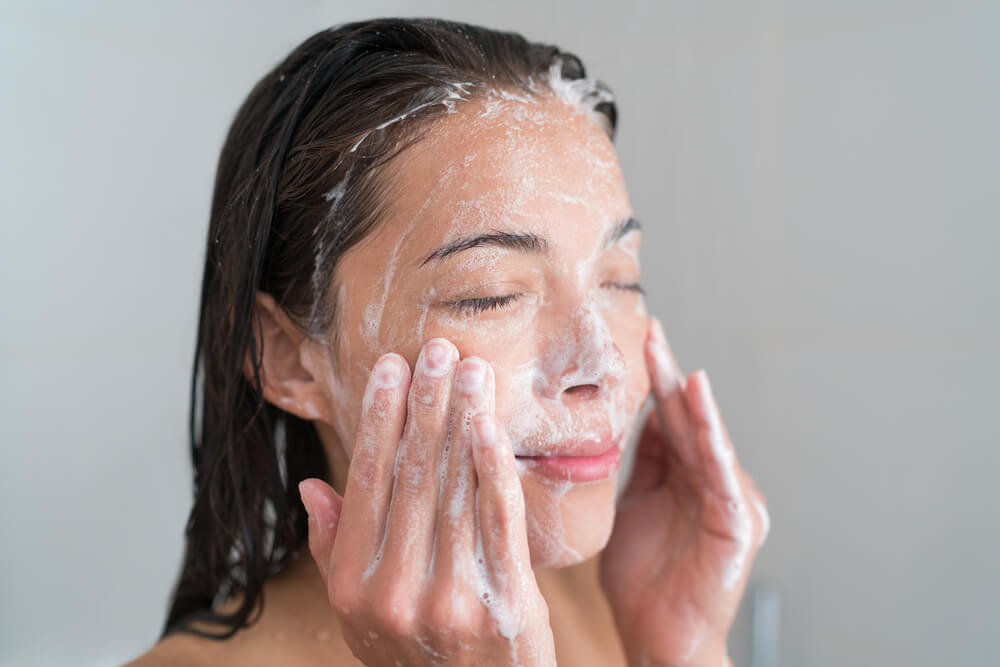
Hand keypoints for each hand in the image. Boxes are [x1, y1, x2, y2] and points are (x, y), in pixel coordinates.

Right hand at [298, 339, 555, 665]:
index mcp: (354, 584)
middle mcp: (397, 588)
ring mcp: (452, 597)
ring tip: (471, 371)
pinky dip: (495, 468)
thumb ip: (334, 550)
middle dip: (426, 405)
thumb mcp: (358, 615)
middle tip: (437, 350)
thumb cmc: (415, 657)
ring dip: (463, 421)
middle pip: (413, 475)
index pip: (367, 483)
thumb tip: (313, 487)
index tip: (392, 370)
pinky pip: (500, 521)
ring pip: (456, 489)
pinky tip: (492, 426)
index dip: (379, 420)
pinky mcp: (506, 602)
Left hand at [599, 318, 769, 666]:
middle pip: (686, 420)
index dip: (653, 381)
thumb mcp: (630, 507)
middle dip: (667, 377)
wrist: (658, 638)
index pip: (667, 419)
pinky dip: (714, 440)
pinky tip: (701, 409)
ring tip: (673, 362)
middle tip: (650, 334)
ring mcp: (727, 499)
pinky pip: (722, 475)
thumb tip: (631, 419)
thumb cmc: (642, 581)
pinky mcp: (738, 523)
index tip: (639, 341)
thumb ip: (638, 465)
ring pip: (706, 440)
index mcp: (682, 476)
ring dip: (691, 402)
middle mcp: (709, 481)